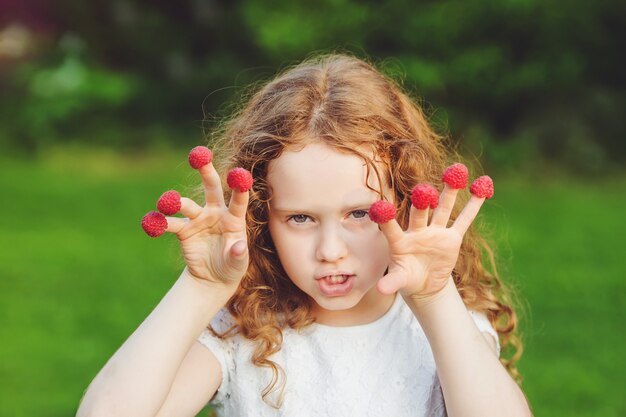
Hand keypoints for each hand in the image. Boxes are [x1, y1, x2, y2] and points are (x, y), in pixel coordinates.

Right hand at [142, 147, 250, 292]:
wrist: (213, 278)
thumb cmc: (232, 266)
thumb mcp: (238, 264)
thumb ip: (238, 254)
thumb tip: (239, 246)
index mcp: (234, 218)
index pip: (238, 200)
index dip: (239, 188)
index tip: (238, 173)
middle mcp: (215, 213)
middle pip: (211, 187)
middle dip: (205, 171)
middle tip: (198, 156)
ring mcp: (198, 219)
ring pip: (186, 205)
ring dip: (176, 202)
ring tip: (167, 202)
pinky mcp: (183, 230)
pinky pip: (169, 224)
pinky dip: (158, 223)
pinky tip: (149, 222)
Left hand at [375, 179, 489, 301]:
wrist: (424, 284)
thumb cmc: (406, 279)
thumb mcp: (400, 281)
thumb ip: (391, 282)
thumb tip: (380, 289)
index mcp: (399, 241)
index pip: (391, 227)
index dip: (386, 218)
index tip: (381, 205)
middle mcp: (417, 231)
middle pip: (420, 212)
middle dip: (423, 201)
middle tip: (425, 190)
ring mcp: (435, 232)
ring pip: (443, 209)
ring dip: (449, 192)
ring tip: (456, 170)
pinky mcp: (452, 238)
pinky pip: (464, 220)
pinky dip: (474, 205)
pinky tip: (482, 187)